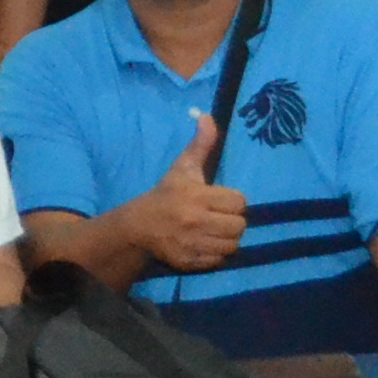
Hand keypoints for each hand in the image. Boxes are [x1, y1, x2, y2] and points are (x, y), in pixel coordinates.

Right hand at [128, 116, 248, 274]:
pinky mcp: (190, 261)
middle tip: (219, 217)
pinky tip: (204, 243)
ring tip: (214, 231)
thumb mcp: (182, 168)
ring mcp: (193, 243)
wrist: (138, 226)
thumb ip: (200, 144)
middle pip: (239, 226)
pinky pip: (219, 260)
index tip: (219, 200)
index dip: (232, 200)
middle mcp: (196, 221)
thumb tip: (207, 116)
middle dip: (232, 221)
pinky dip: (215, 253)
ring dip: (226, 238)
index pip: (239, 202)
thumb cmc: (166, 194)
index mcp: (197, 196)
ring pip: (232, 245)